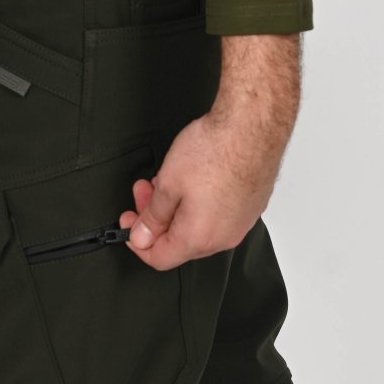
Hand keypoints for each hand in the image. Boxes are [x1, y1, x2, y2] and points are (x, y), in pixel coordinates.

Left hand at [119, 33, 301, 270]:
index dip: (138, 243)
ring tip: (165, 181)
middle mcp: (223, 238)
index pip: (160, 259)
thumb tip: (142, 236)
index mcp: (199, 239)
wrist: (254, 124)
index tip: (129, 224)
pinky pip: (218, 216)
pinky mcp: (251, 208)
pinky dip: (199, 205)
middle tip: (143, 195)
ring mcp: (241, 224)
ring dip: (177, 210)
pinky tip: (192, 182)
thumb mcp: (168, 184)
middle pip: (180, 243)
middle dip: (156, 220)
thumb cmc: (216, 149)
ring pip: (199, 229)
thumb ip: (152, 217)